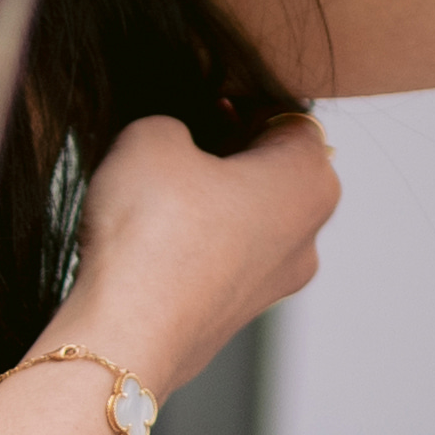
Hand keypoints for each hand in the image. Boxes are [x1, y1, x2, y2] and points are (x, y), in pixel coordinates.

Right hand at [63, 109, 335, 387]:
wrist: (122, 333)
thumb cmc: (151, 235)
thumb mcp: (151, 136)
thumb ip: (174, 121)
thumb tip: (175, 139)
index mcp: (311, 179)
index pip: (288, 117)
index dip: (241, 101)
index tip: (202, 104)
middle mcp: (308, 234)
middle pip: (275, 170)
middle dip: (228, 152)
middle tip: (179, 145)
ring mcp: (277, 282)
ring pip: (250, 218)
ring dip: (210, 199)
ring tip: (156, 193)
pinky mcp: (237, 316)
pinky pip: (224, 260)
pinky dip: (196, 243)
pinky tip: (152, 240)